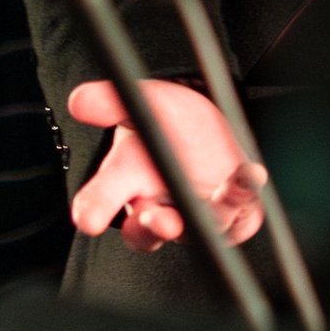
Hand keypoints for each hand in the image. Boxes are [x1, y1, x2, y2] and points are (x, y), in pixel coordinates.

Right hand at [67, 79, 266, 252]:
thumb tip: (80, 99)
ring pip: (194, 227)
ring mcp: (193, 216)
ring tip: (213, 196)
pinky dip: (242, 191)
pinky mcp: (229, 214)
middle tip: (154, 217)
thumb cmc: (169, 124)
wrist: (211, 129)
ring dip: (202, 215)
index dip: (93, 211)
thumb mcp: (144, 103)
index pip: (99, 203)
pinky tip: (249, 174)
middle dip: (148, 227)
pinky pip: (237, 210)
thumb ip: (113, 102)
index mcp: (124, 185)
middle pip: (144, 231)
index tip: (89, 218)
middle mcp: (155, 209)